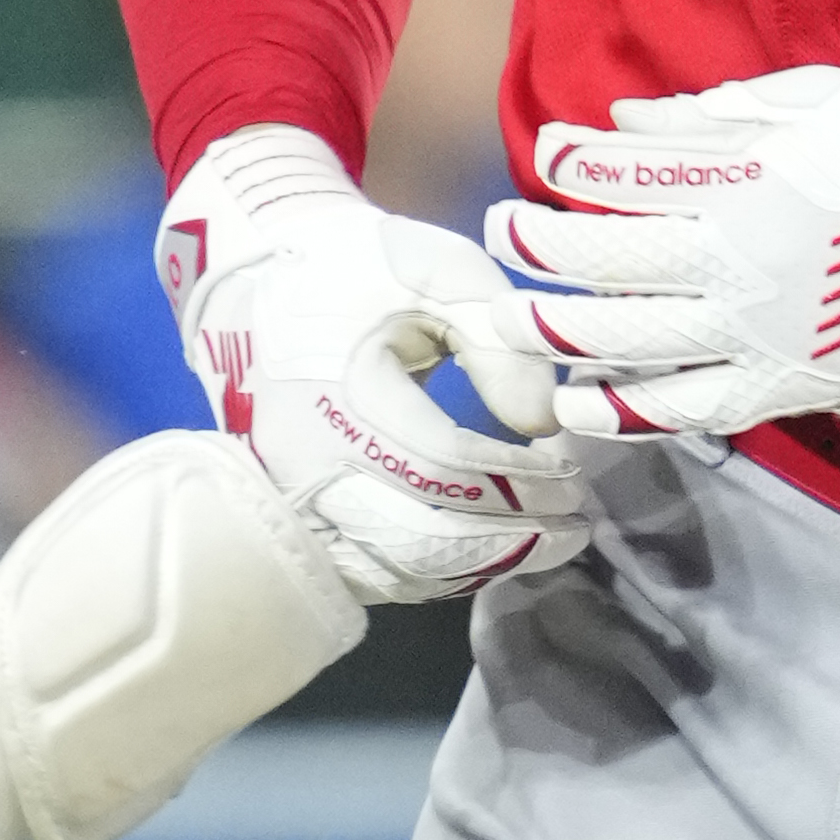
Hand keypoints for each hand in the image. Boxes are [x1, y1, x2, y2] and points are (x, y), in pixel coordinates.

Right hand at [158, 126, 586, 604]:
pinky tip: (483, 550)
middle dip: (509, 542)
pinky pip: (368, 570)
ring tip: (544, 542)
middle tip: (574, 528)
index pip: (444, 468)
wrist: (264, 276)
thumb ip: (500, 343)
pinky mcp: (296, 516)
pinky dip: (433, 573)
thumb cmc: (360, 267)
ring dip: (476, 566)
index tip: (572, 473)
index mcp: (340, 394)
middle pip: (418, 540)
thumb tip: (544, 423)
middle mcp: (306, 464)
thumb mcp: (441, 274)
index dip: (518, 483)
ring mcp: (293, 500)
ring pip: (393, 571)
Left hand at [478, 68, 839, 439]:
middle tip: (502, 235)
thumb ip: (714, 117)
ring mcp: (751, 332)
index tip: (548, 156)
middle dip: (536, 244)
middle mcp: (732, 258)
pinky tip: (575, 403)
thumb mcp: (819, 103)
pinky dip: (617, 412)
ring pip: (621, 339)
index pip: (618, 171)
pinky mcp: (777, 388)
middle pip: (600, 257)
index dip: (567, 162)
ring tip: (513, 321)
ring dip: (553, 331)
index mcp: (742, 177)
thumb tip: (625, 122)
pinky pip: (679, 410)